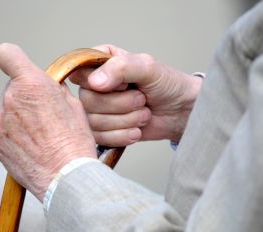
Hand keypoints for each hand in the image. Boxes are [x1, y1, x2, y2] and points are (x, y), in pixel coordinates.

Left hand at [0, 43, 95, 199]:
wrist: (65, 177)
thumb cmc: (75, 142)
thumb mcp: (74, 104)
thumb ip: (54, 88)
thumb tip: (47, 85)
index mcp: (32, 84)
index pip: (6, 54)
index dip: (12, 59)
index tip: (19, 68)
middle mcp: (10, 98)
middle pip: (12, 86)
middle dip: (25, 95)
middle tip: (44, 114)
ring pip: (7, 108)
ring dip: (19, 115)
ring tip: (40, 135)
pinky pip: (2, 127)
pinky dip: (13, 133)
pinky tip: (31, 145)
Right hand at [69, 44, 202, 146]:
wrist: (182, 112)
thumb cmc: (167, 84)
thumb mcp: (147, 67)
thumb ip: (120, 68)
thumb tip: (94, 83)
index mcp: (100, 62)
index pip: (81, 73)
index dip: (104, 83)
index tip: (127, 83)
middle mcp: (94, 84)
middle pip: (87, 101)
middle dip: (120, 105)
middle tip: (141, 100)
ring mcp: (97, 109)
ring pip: (94, 121)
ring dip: (125, 121)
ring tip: (143, 113)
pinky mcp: (103, 130)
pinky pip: (100, 138)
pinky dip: (122, 135)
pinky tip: (137, 129)